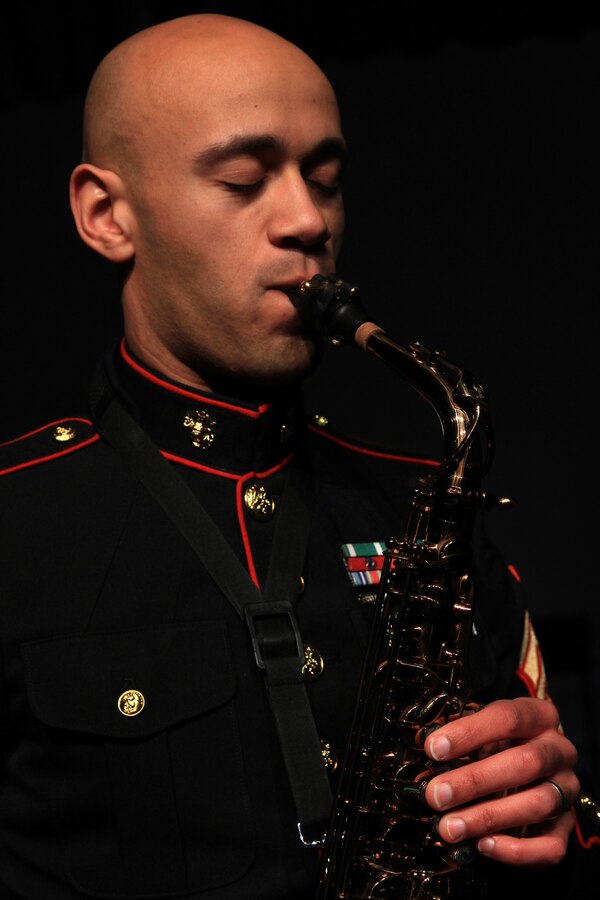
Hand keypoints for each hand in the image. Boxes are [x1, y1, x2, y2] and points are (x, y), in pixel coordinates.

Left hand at [423, 697, 578, 865]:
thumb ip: (459, 736)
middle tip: (437, 795)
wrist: (532, 769)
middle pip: (526, 763)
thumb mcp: (482, 730)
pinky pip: (551, 845)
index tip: (433, 749)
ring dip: (488, 817)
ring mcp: (567, 789)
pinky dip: (517, 850)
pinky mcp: (567, 826)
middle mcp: (559, 750)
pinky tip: (484, 845)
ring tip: (450, 827)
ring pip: (538, 804)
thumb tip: (427, 743)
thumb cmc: (499, 744)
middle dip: (475, 781)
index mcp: (540, 716)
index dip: (469, 733)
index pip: (509, 717)